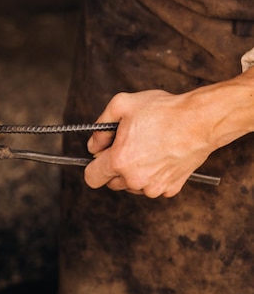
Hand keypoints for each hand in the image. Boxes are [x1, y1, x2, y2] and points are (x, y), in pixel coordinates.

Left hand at [84, 88, 227, 197]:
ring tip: (148, 148)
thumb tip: (94, 145)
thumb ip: (99, 127)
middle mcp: (135, 179)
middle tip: (129, 145)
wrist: (201, 120)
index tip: (103, 156)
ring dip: (134, 172)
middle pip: (112, 182)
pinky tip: (162, 156)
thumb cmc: (163, 111)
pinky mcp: (171, 188)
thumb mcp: (121, 105)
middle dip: (115, 167)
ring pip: (133, 185)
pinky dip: (154, 175)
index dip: (94, 165)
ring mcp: (154, 187)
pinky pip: (153, 186)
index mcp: (119, 161)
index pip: (91, 178)